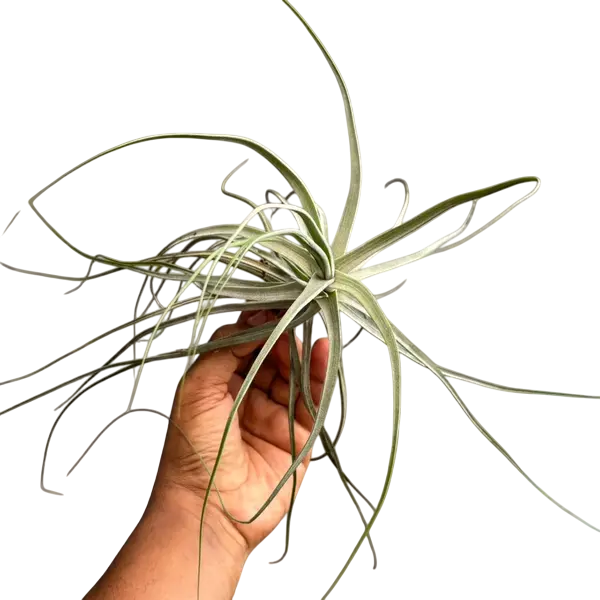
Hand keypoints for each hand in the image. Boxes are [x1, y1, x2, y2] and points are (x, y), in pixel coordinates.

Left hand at [156, 309, 328, 553]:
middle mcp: (249, 394)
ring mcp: (275, 413)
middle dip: (283, 332)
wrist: (206, 514)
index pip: (245, 341)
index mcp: (220, 382)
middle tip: (295, 311)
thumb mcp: (196, 388)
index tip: (274, 302)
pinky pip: (313, 399)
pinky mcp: (299, 434)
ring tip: (309, 324)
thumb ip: (224, 349)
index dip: (258, 322)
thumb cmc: (192, 451)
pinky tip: (320, 350)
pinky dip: (319, 374)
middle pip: (273, 353)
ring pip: (295, 372)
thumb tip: (256, 320)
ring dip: (302, 349)